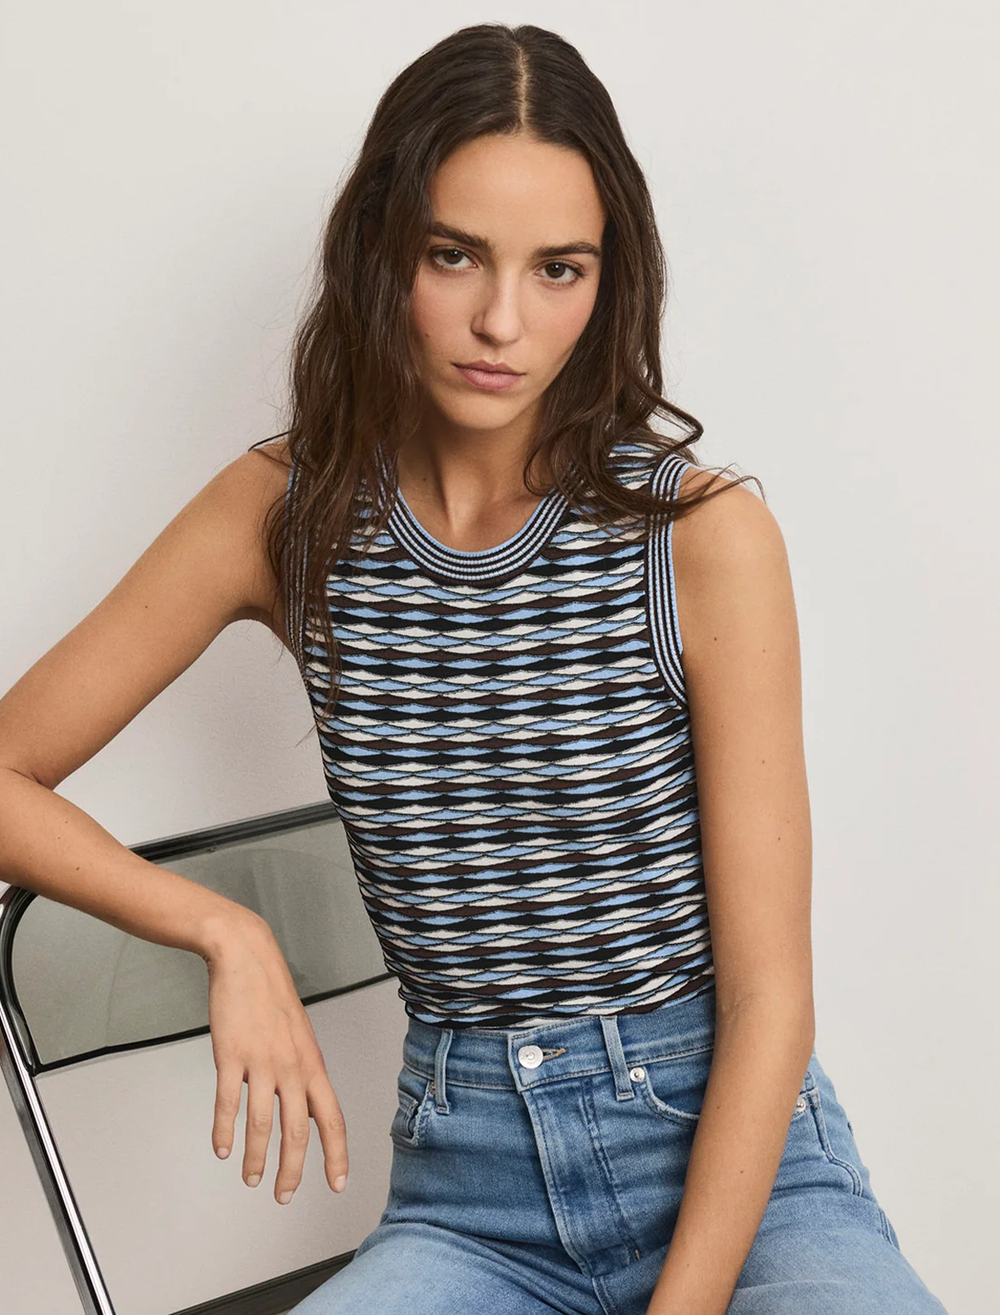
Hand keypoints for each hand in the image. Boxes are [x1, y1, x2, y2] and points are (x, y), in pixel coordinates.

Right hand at [201, 911, 348, 1204]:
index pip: (332, 1118)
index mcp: (312, 1064)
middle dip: (292, 1171)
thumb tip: (301, 1106)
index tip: (337, 1184)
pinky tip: (222, 1149)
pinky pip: (228, 1102)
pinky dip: (225, 1131)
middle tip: (284, 1197)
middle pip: (298, 1132)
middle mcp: (292, 1067)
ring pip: (263, 1124)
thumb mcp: (299, 1036)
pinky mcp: (232, 1054)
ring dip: (256, 1158)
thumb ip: (301, 1071)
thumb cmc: (272, 998)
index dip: (336, 1154)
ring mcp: (262, 1061)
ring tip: (252, 1179)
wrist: (247, 959)